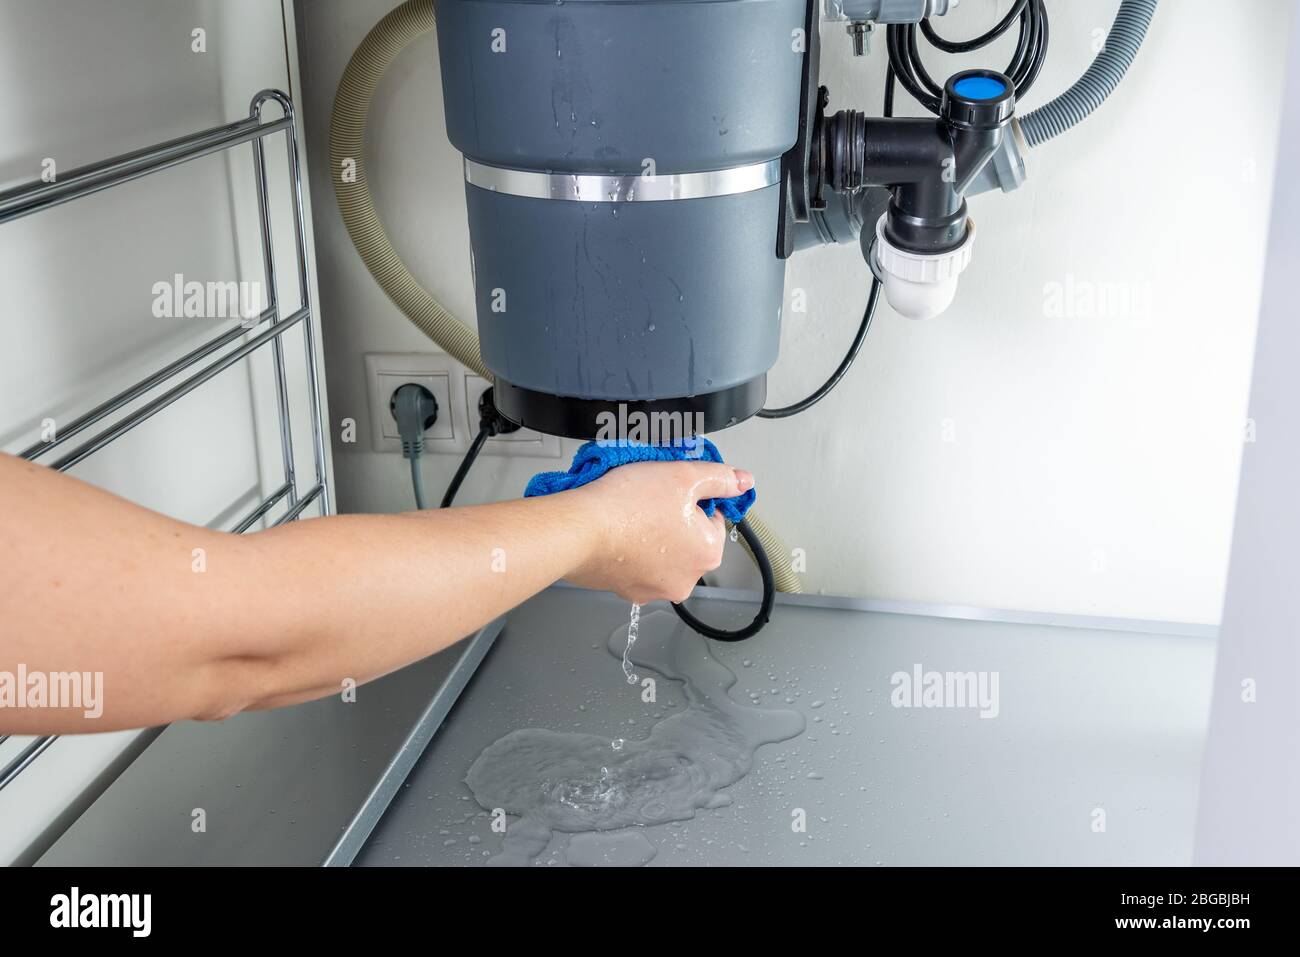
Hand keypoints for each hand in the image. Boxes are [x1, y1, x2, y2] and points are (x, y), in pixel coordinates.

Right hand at [566, 461, 754, 603]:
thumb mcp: (684, 476)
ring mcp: (653, 590)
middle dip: (673, 519)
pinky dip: (630, 550)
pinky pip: (636, 564)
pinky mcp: (625, 590)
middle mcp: (685, 580)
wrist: (577, 530)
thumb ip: (720, 479)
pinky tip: (617, 532)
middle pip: (688, 538)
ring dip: (651, 535)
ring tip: (630, 515)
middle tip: (649, 500)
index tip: (671, 491)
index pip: (712, 518)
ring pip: (662, 553)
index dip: (691, 499)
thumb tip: (743, 482)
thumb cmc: (627, 506)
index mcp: (708, 554)